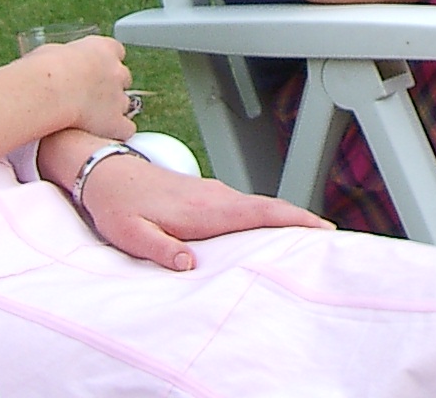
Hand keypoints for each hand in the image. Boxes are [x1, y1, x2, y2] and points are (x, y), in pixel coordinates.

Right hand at [24, 34, 138, 140]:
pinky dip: (117, 132)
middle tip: (88, 96)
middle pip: (122, 78)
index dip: (104, 63)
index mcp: (103, 49)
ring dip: (111, 110)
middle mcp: (116, 72)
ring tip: (89, 119)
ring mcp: (119, 98)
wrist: (49, 92)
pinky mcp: (116, 123)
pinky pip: (126, 128)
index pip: (115, 52)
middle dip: (109, 87)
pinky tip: (103, 135)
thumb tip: (59, 63)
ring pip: (124, 104)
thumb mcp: (52, 51)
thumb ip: (66, 57)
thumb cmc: (44, 69)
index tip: (92, 70)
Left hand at [77, 152, 330, 270]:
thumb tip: (191, 265)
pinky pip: (245, 205)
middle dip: (301, 219)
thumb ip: (161, 249)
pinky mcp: (206, 195)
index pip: (259, 212)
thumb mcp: (131, 235)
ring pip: (258, 205)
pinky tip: (270, 228)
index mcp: (204, 209)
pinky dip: (266, 214)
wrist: (104, 171)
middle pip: (269, 207)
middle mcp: (214, 197)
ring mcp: (212, 192)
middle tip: (331, 236)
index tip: (323, 228)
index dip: (293, 219)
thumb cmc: (117, 206)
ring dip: (285, 217)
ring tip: (310, 236)